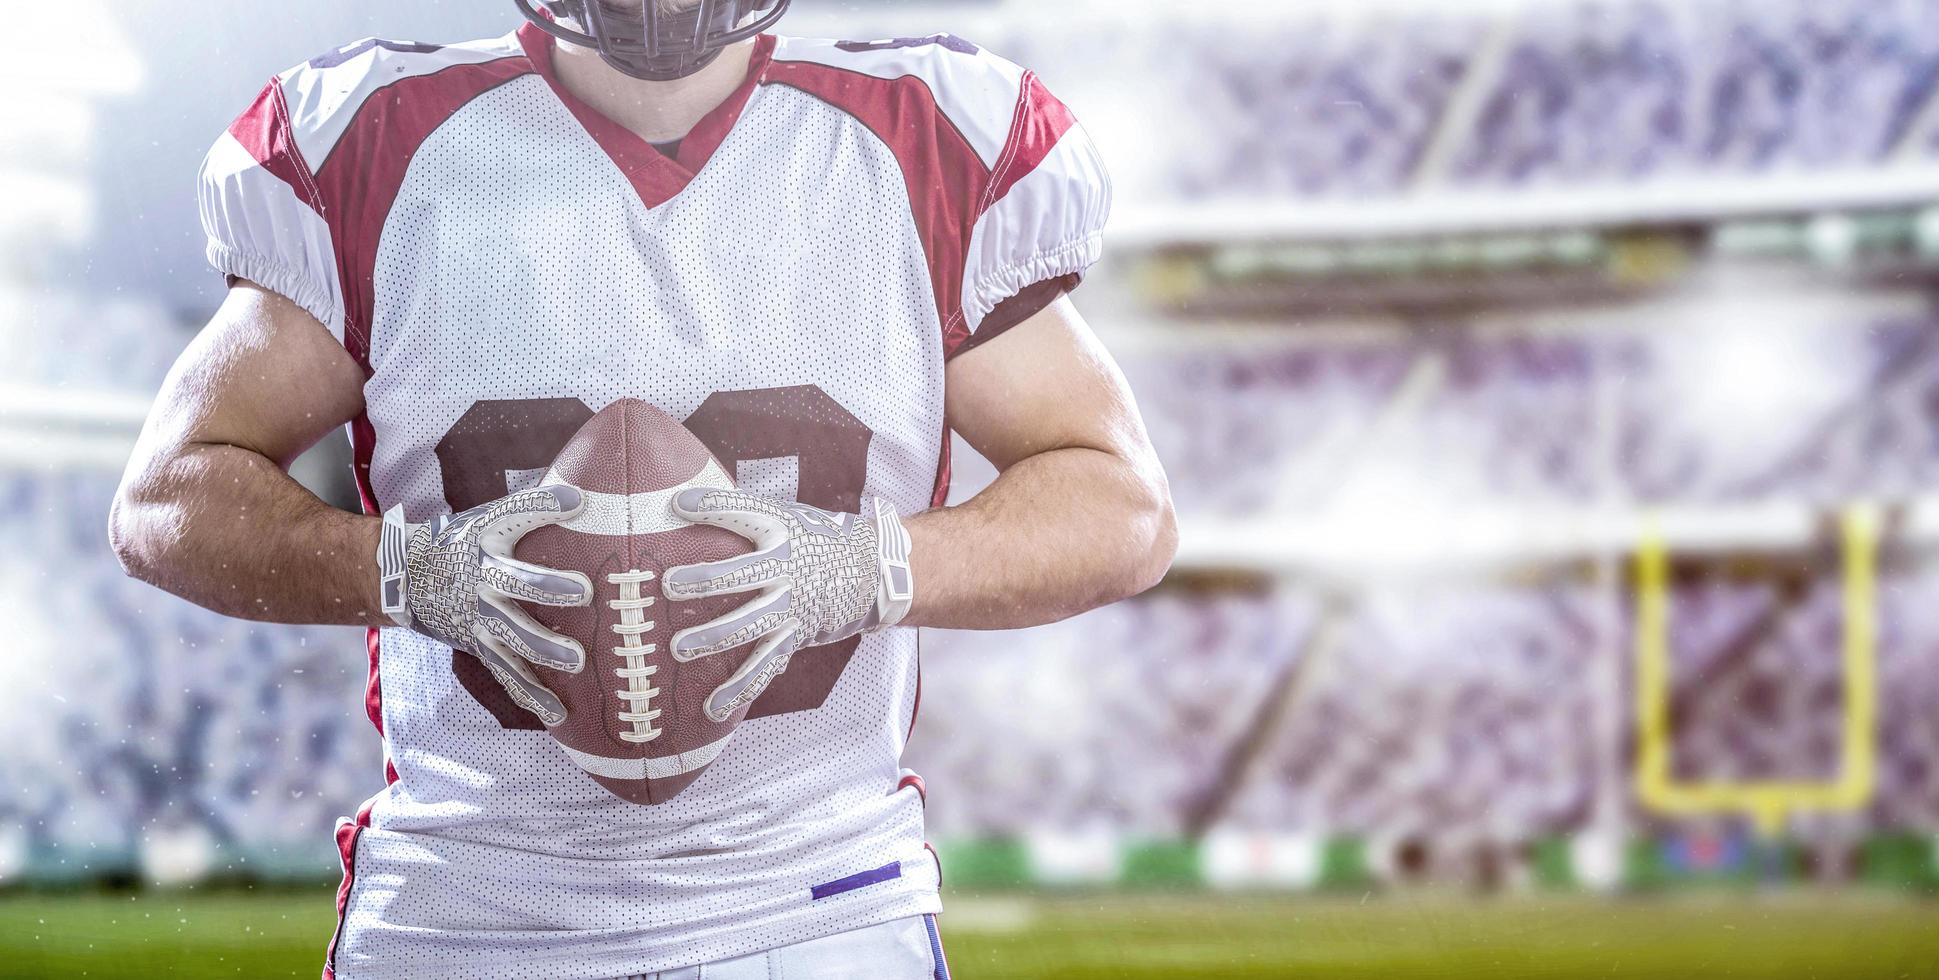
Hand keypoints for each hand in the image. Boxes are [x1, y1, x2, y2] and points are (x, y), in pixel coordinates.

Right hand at [376, 486, 592, 725]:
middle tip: (584, 592)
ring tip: (578, 661)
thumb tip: (588, 492)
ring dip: (545, 649)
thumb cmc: (464, 542)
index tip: (577, 502)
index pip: (515, 517)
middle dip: (549, 589)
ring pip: (514, 637)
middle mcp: (483, 581)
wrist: (407, 578)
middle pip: (517, 585)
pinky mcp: (480, 647)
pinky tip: (559, 715)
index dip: (542, 506)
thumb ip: (533, 506)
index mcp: (487, 542)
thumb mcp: (488, 518)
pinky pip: (507, 675)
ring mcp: (480, 619)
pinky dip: (532, 696)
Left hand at [662, 489, 914, 720]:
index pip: (744, 513)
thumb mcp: (787, 517)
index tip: (680, 504)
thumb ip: (745, 516)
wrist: (871, 572)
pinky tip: (712, 707)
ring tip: (680, 648)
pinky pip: (764, 665)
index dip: (713, 506)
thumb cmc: (814, 539)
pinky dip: (740, 688)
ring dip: (714, 638)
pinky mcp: (794, 636)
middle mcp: (787, 569)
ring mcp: (791, 606)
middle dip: (705, 581)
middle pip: (742, 575)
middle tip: (670, 586)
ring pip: (749, 625)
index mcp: (781, 532)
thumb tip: (682, 500)